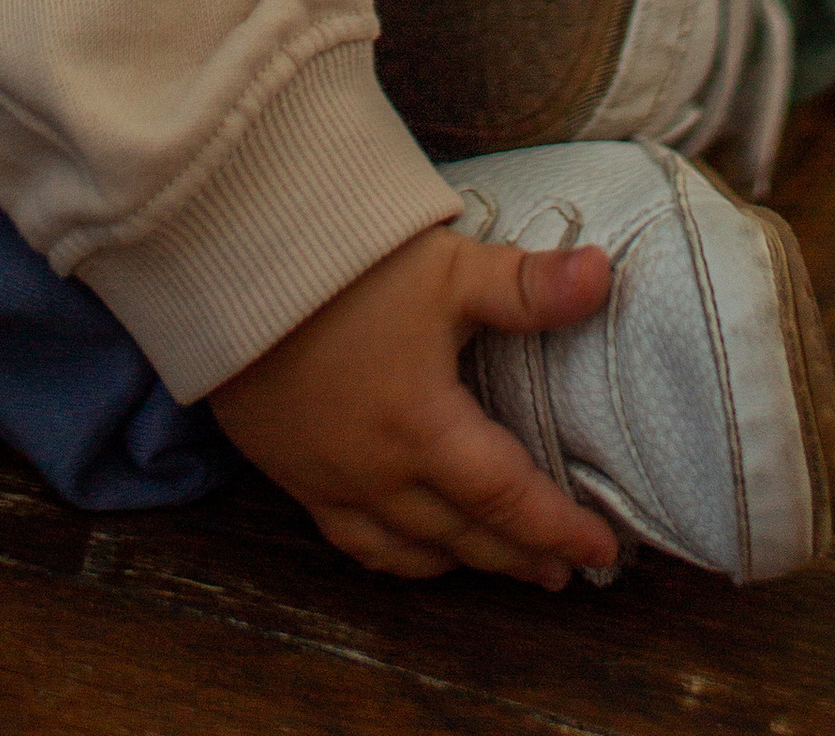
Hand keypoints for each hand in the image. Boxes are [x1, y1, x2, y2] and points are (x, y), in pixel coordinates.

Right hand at [206, 221, 620, 585]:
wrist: (228, 264)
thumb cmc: (343, 264)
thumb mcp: (446, 266)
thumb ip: (527, 284)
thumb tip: (607, 275)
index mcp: (425, 426)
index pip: (509, 498)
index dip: (559, 529)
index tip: (602, 551)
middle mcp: (381, 471)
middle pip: (466, 534)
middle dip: (521, 555)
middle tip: (562, 570)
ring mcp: (331, 479)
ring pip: (413, 548)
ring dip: (466, 561)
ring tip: (501, 564)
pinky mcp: (292, 473)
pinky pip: (354, 542)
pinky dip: (398, 558)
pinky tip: (413, 552)